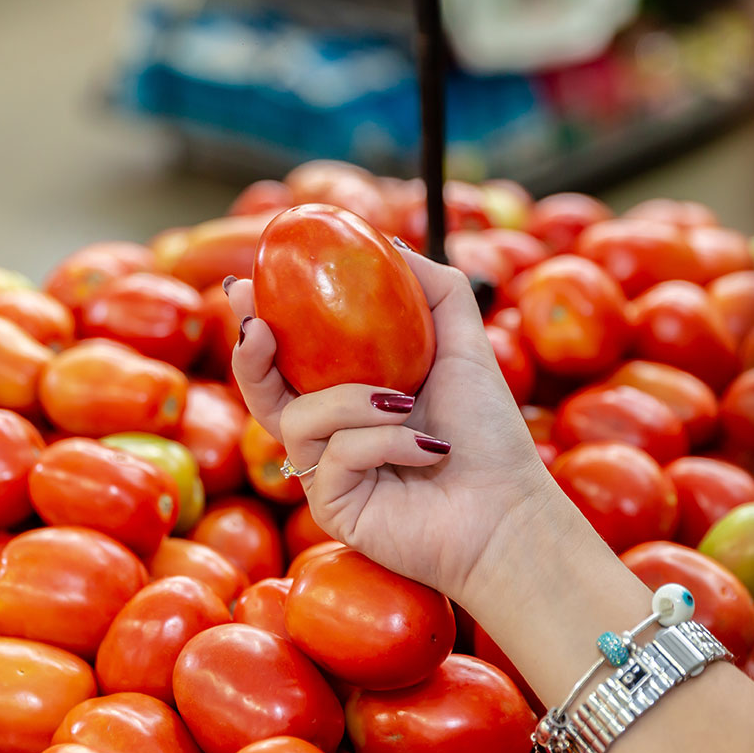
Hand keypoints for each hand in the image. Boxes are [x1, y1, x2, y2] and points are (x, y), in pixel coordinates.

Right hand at [227, 249, 559, 601]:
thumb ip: (434, 290)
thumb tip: (392, 245)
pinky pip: (333, 454)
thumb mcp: (464, 344)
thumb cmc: (488, 433)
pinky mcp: (331, 507)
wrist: (506, 507)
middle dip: (250, 355)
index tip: (247, 286)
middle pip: (263, 391)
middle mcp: (332, 434)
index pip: (290, 357)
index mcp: (352, 395)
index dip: (259, 321)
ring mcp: (326, 474)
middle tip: (257, 325)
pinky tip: (426, 448)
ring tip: (406, 402)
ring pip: (299, 417)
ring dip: (353, 401)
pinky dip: (384, 440)